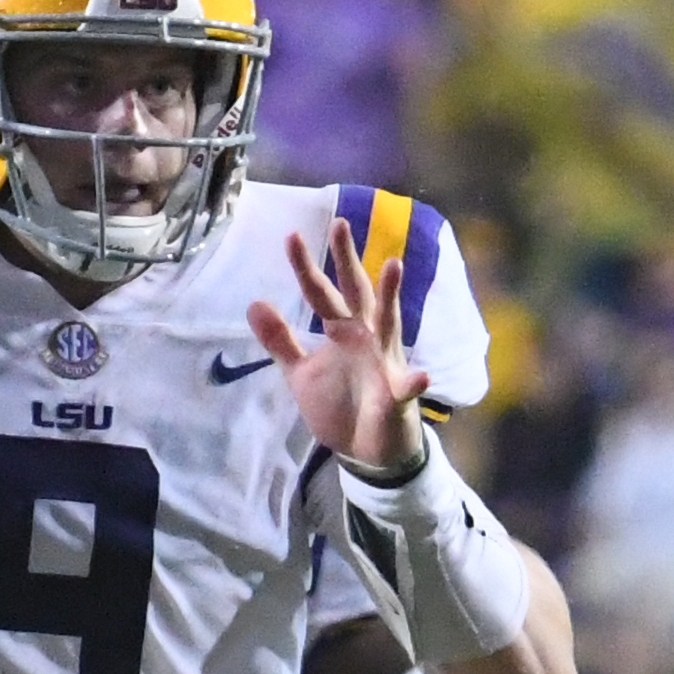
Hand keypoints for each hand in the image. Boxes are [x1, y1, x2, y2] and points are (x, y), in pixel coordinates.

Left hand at [246, 221, 430, 473]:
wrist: (366, 449)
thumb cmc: (339, 404)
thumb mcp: (301, 372)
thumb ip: (281, 340)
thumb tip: (254, 303)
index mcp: (342, 330)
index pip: (322, 292)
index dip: (306, 268)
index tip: (291, 237)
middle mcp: (366, 336)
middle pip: (356, 292)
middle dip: (348, 261)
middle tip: (340, 224)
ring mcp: (385, 362)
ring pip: (389, 323)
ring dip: (391, 296)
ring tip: (393, 266)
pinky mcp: (397, 396)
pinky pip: (407, 387)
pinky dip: (414, 381)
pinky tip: (419, 376)